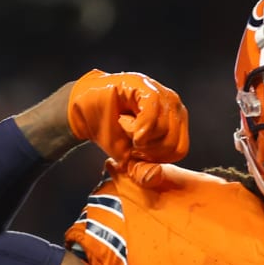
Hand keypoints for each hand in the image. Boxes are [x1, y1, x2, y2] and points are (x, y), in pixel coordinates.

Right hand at [66, 70, 189, 175]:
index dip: (155, 158)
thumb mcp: (128, 156)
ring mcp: (162, 95)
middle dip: (147, 150)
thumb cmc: (108, 130)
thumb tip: (153, 177)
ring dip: (138, 136)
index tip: (136, 151)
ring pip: (164, 130)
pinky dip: (135, 127)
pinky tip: (124, 121)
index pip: (179, 150)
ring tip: (125, 125)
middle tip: (130, 139)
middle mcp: (173, 106)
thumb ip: (144, 169)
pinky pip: (151, 117)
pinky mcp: (147, 87)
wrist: (84, 109)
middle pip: (173, 143)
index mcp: (175, 122)